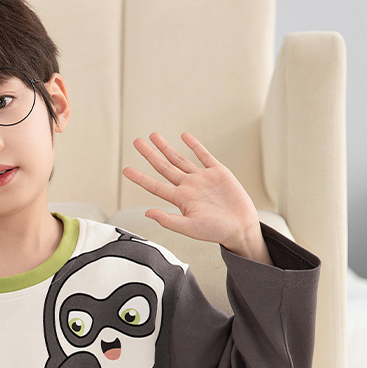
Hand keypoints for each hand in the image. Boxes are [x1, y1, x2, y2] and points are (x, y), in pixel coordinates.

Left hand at [122, 133, 270, 263]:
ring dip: (166, 147)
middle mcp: (188, 187)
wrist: (240, 227)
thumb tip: (147, 213)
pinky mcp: (218, 172)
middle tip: (137, 142)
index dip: (140, 178)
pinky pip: (203, 155)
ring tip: (154, 136)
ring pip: (180, 159)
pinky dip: (194, 145)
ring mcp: (202, 178)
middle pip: (164, 167)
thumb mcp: (189, 228)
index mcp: (180, 199)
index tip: (126, 170)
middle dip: (150, 154)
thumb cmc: (215, 231)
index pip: (155, 186)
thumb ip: (168, 220)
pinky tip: (184, 137)